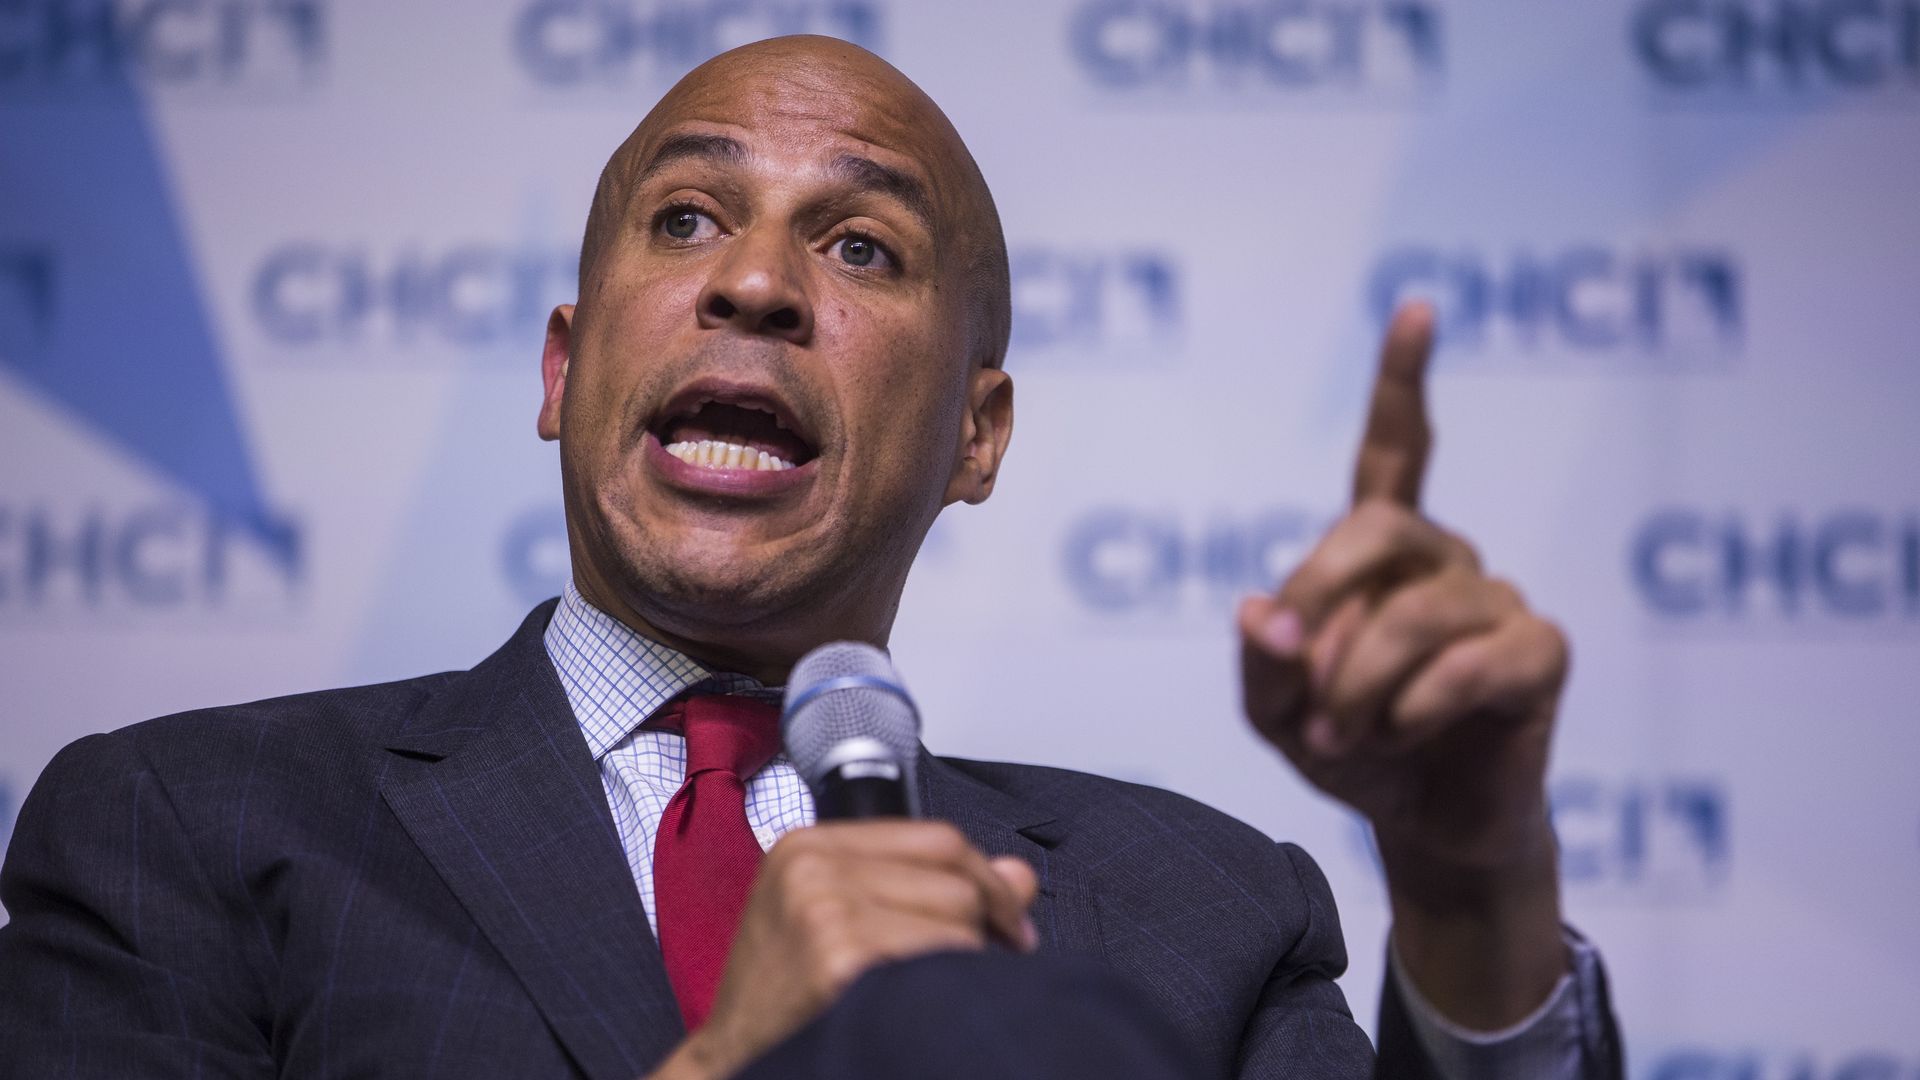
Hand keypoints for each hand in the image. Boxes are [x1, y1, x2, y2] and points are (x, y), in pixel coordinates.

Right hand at [658, 821, 1038, 1079]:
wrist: (733, 1061)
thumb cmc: (782, 1001)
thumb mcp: (837, 922)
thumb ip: (925, 888)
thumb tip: (1020, 875)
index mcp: (808, 847)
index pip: (937, 839)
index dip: (988, 881)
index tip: (1009, 921)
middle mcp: (813, 868)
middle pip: (954, 877)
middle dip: (985, 925)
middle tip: (984, 967)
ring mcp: (824, 909)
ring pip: (958, 917)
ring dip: (965, 963)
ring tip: (930, 993)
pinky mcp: (840, 958)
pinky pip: (943, 960)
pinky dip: (948, 988)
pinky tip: (917, 1008)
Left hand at [1237, 302, 1569, 1026]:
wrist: (1424, 827)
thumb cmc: (1351, 749)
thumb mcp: (1276, 711)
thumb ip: (1259, 661)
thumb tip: (1254, 609)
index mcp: (1381, 552)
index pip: (1394, 448)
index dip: (1403, 380)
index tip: (1418, 306)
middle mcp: (1445, 557)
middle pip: (1377, 530)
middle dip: (1322, 607)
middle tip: (1306, 693)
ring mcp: (1498, 598)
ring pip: (1416, 613)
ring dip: (1360, 687)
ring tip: (1346, 734)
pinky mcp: (1540, 651)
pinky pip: (1470, 662)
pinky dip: (1417, 708)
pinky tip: (1409, 734)